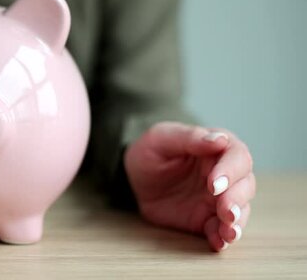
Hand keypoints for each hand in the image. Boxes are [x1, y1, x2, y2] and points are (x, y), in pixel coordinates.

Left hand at [124, 121, 254, 251]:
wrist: (135, 179)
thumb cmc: (150, 152)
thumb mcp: (161, 138)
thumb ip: (189, 137)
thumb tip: (219, 140)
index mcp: (218, 148)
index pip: (236, 156)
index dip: (230, 170)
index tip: (215, 184)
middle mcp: (226, 174)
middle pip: (245, 185)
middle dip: (237, 199)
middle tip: (225, 211)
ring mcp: (220, 199)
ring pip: (241, 209)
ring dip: (237, 221)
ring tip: (229, 232)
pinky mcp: (209, 219)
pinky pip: (222, 230)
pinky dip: (223, 237)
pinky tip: (219, 242)